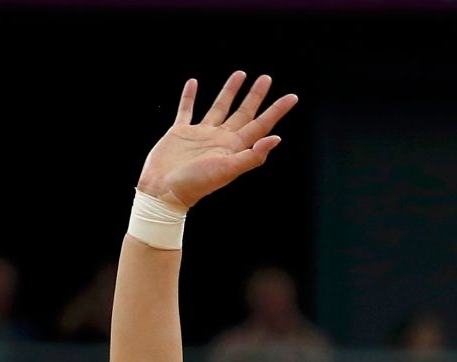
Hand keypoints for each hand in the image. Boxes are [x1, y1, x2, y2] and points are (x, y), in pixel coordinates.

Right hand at [137, 73, 297, 209]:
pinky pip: (186, 110)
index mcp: (233, 147)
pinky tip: (193, 83)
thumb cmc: (195, 185)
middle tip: (266, 79)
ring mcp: (200, 135)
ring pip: (219, 107)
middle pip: (243, 113)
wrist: (163, 192)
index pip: (260, 125)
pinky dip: (189, 97)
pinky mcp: (180, 133)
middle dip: (255, 96)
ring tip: (240, 74)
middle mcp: (219, 139)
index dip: (276, 111)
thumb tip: (276, 138)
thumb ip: (252, 156)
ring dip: (229, 91)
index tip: (292, 97)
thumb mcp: (227, 170)